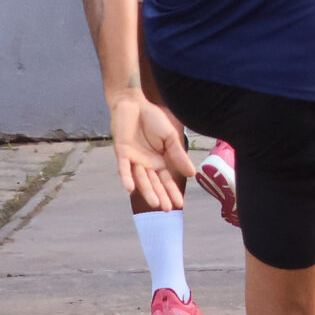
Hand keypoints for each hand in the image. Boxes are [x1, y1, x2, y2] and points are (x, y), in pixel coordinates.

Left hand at [108, 93, 193, 208]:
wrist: (135, 104)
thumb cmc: (153, 119)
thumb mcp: (171, 138)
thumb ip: (178, 156)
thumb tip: (192, 173)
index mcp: (158, 161)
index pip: (166, 180)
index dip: (172, 192)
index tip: (180, 204)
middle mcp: (145, 164)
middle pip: (154, 183)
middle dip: (161, 196)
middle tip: (168, 210)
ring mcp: (133, 160)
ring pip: (140, 179)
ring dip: (147, 191)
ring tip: (155, 204)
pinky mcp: (122, 153)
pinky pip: (124, 168)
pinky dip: (127, 178)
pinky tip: (131, 189)